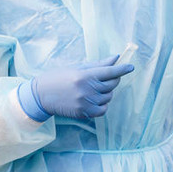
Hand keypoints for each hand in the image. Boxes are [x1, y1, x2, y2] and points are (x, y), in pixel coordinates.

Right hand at [17, 54, 133, 120]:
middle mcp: (86, 89)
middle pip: (111, 84)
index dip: (122, 69)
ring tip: (95, 89)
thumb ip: (98, 64)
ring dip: (106, 93)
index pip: (110, 72)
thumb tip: (116, 58)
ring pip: (108, 97)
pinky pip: (102, 109)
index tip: (131, 66)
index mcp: (85, 75)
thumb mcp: (77, 67)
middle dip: (112, 80)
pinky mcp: (83, 112)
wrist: (41, 95)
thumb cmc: (59, 77)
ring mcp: (85, 102)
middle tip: (105, 78)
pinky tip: (95, 100)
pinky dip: (103, 105)